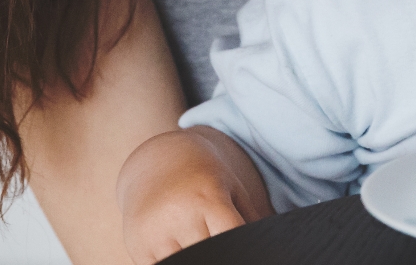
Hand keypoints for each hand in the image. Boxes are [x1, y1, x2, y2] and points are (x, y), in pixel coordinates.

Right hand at [117, 127, 271, 263]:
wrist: (155, 161)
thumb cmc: (205, 178)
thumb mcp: (232, 190)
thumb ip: (253, 219)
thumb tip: (278, 242)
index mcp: (208, 198)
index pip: (230, 236)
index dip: (240, 248)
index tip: (245, 249)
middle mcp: (178, 215)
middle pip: (207, 253)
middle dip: (218, 252)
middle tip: (223, 241)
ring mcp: (154, 233)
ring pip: (182, 263)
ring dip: (195, 257)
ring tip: (203, 242)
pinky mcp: (137, 248)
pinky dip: (175, 263)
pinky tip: (184, 251)